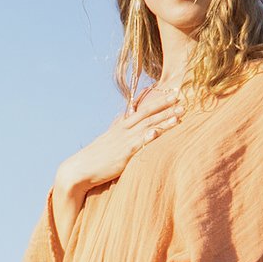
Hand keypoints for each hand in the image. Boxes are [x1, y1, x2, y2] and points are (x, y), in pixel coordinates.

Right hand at [55, 90, 177, 190]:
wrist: (80, 169)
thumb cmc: (96, 157)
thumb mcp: (109, 139)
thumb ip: (118, 129)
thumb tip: (123, 119)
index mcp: (122, 126)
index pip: (143, 109)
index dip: (159, 100)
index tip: (173, 92)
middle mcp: (124, 130)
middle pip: (148, 114)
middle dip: (166, 105)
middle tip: (182, 96)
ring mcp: (124, 141)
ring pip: (147, 126)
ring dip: (164, 120)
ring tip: (180, 113)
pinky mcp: (123, 154)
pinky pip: (137, 144)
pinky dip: (147, 137)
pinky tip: (157, 132)